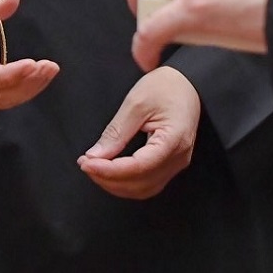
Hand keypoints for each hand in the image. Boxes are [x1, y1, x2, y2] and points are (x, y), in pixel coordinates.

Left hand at [78, 66, 199, 198]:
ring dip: (116, 184)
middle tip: (85, 164)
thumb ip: (116, 132)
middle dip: (108, 178)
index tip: (86, 164)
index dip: (109, 170)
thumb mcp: (136, 103)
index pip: (138, 167)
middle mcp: (179, 158)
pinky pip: (148, 183)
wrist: (187, 83)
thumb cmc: (166, 86)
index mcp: (173, 140)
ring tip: (94, 168)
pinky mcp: (170, 163)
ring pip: (143, 189)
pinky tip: (111, 172)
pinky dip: (127, 182)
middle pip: (140, 183)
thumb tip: (95, 156)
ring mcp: (177, 163)